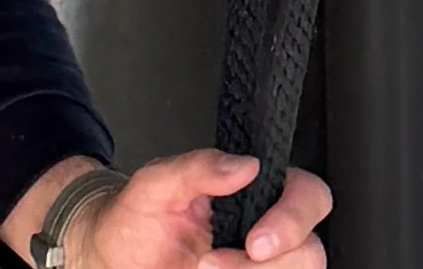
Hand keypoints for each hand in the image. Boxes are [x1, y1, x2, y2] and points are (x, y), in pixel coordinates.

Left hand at [67, 153, 330, 268]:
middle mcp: (267, 230)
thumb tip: (246, 164)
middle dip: (265, 265)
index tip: (255, 242)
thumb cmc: (133, 218)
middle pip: (310, 250)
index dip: (294, 219)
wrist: (111, 257)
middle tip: (210, 264)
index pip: (309, 195)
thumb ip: (197, 167)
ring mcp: (262, 266)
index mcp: (255, 192)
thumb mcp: (154, 184)